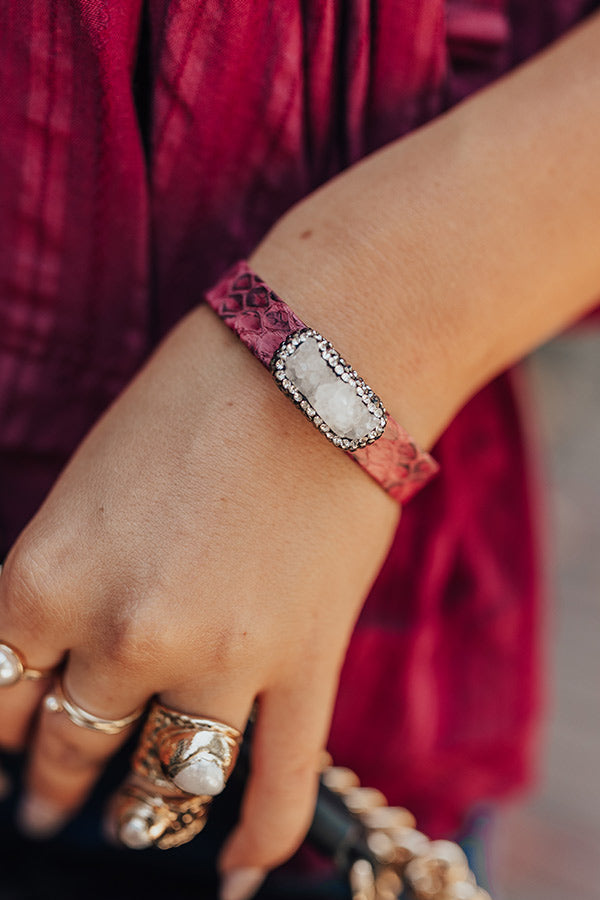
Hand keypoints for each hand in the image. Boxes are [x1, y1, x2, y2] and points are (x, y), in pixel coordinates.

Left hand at [0, 295, 398, 895]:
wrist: (314, 357)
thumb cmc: (196, 399)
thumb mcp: (90, 487)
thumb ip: (67, 583)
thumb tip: (60, 655)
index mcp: (47, 578)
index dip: (0, 738)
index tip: (10, 757)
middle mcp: (121, 636)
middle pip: (70, 752)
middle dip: (57, 788)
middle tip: (54, 806)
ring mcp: (218, 661)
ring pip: (164, 786)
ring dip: (142, 817)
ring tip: (136, 827)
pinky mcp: (303, 665)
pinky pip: (278, 787)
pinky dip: (256, 839)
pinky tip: (236, 869)